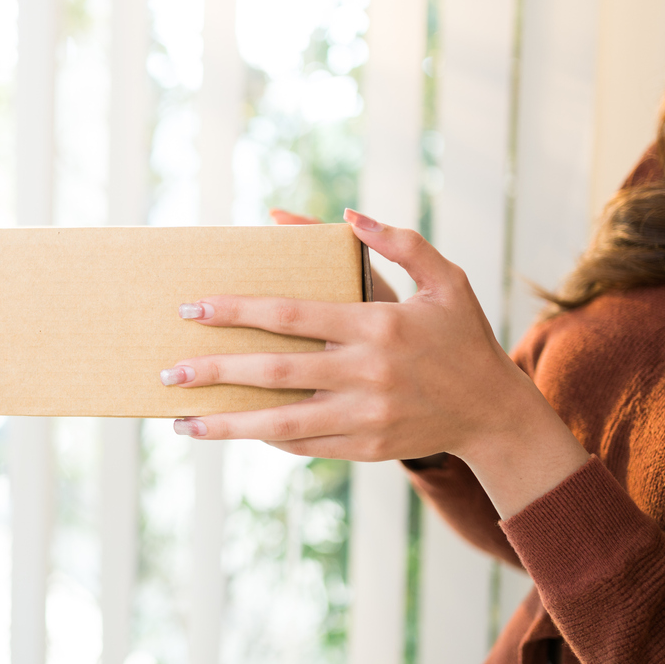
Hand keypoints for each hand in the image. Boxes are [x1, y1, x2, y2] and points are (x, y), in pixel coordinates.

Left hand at [162, 209, 587, 517]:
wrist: (496, 414)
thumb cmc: (464, 338)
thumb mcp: (446, 280)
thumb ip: (400, 244)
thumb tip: (347, 215)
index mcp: (378, 327)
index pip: (291, 315)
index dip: (237, 311)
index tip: (193, 308)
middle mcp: (367, 374)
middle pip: (275, 372)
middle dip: (215, 371)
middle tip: (168, 369)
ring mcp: (365, 417)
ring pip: (281, 424)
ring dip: (225, 424)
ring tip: (179, 421)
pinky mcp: (365, 448)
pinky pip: (304, 446)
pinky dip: (266, 439)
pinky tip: (232, 429)